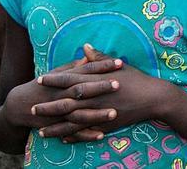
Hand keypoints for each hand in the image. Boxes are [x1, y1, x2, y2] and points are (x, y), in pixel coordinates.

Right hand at [3, 50, 122, 138]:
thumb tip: (90, 55)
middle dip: (100, 87)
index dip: (102, 65)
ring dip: (96, 114)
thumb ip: (75, 66)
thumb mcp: (57, 72)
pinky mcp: (57, 126)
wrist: (19, 106)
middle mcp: (61, 95)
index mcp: (64, 79)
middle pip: (82, 90)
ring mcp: (59, 112)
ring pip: (79, 113)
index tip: (119, 62)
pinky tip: (101, 135)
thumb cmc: (43, 85)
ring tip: (114, 112)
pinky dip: (86, 134)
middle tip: (118, 84)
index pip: (86, 70)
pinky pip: (73, 132)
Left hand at [34, 46, 176, 138]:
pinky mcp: (105, 124)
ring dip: (55, 126)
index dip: (54, 79)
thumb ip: (98, 58)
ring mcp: (99, 113)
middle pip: (65, 102)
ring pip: (72, 121)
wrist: (153, 98)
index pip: (70, 79)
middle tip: (32, 108)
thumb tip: (85, 47)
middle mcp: (94, 98)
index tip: (40, 79)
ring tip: (40, 131)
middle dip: (48, 106)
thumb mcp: (118, 65)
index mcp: (96, 81)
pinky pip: (85, 132)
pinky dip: (73, 136)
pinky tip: (62, 139)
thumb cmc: (137, 79)